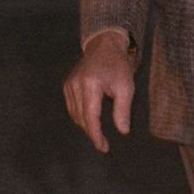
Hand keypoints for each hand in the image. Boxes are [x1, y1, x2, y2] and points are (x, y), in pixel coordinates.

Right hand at [63, 31, 135, 152]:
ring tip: (99, 134)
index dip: (96, 135)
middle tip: (104, 145)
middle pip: (81, 118)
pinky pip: (72, 108)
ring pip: (75, 115)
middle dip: (92, 133)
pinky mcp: (67, 85)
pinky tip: (91, 121)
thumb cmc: (118, 65)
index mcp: (91, 84)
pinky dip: (81, 117)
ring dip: (86, 126)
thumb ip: (123, 110)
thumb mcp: (126, 87)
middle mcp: (75, 85)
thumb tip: (123, 132)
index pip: (91, 117)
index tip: (104, 148)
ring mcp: (69, 85)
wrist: (105, 45)